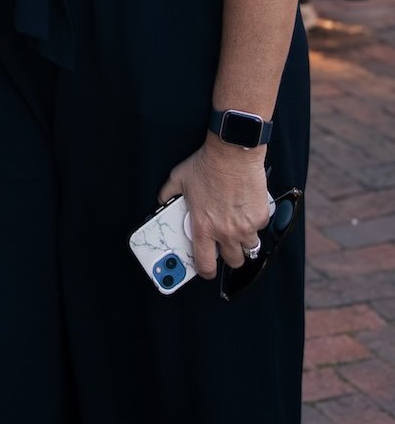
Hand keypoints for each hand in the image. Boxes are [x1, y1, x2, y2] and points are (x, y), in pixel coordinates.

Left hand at [158, 136, 272, 277]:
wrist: (232, 152)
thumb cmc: (206, 165)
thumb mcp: (178, 179)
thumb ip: (168, 194)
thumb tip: (162, 201)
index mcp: (204, 227)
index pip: (205, 264)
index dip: (206, 271)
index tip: (207, 269)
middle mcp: (226, 231)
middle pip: (235, 262)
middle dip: (231, 257)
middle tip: (226, 245)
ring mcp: (246, 226)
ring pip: (250, 247)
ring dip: (244, 241)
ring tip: (238, 226)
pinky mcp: (260, 216)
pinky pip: (260, 227)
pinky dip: (255, 222)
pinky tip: (247, 208)